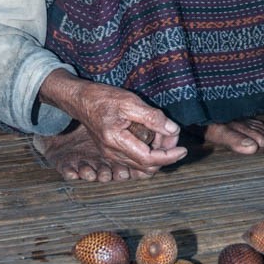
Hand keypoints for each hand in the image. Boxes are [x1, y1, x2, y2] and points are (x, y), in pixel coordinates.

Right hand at [39, 70, 186, 174]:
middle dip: (164, 154)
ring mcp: (110, 154)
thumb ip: (152, 117)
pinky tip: (152, 137)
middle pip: (146, 166)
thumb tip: (173, 129)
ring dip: (157, 154)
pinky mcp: (111, 151)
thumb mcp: (130, 102)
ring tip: (164, 134)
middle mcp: (112, 153)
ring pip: (140, 165)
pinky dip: (147, 153)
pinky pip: (133, 160)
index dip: (168, 157)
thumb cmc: (102, 98)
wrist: (80, 99)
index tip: (183, 149)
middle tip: (173, 135)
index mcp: (116, 141)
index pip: (148, 159)